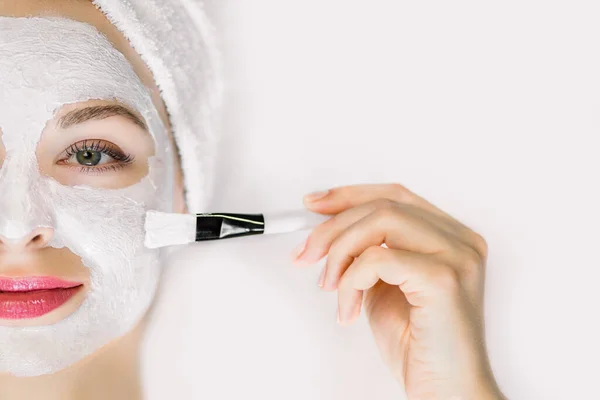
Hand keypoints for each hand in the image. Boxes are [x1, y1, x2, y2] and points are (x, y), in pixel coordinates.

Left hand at [291, 183, 504, 399]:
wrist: (447, 393)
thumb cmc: (420, 347)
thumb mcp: (383, 287)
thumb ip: (367, 254)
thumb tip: (327, 230)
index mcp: (449, 237)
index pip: (395, 196)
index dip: (350, 195)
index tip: (315, 205)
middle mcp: (460, 240)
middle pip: (384, 204)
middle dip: (334, 226)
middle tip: (306, 253)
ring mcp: (456, 256)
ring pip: (381, 220)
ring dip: (340, 252)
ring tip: (330, 285)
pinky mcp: (443, 278)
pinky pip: (377, 258)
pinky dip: (351, 281)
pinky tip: (349, 307)